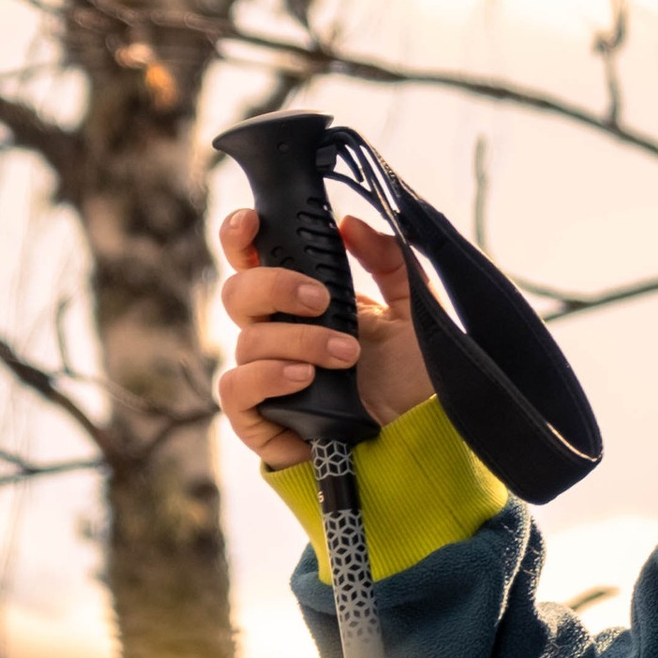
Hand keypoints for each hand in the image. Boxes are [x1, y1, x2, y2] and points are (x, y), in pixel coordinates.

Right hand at [215, 208, 433, 469]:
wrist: (422, 436)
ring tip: (347, 354)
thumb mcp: (415, 307)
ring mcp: (264, 375)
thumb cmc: (414, 375)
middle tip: (323, 299)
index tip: (254, 221)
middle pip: (237, 292)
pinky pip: (235, 388)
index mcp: (303, 301)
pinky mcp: (258, 418)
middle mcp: (276, 333)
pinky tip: (305, 377)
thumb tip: (351, 223)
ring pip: (248, 340)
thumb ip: (390, 259)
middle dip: (276, 286)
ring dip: (300, 340)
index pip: (253, 260)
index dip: (239, 235)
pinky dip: (269, 376)